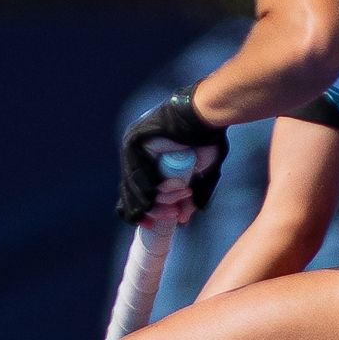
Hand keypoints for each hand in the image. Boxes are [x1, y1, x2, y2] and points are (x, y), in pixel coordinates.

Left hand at [118, 88, 226, 220]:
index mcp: (145, 162)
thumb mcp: (200, 173)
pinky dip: (157, 188)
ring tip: (182, 195)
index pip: (136, 194)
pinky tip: (174, 190)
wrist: (208, 115)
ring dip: (161, 200)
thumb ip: (191, 195)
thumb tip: (183, 219)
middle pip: (133, 195)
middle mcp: (134, 156)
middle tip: (175, 215)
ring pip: (137, 189)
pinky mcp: (133, 143)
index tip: (157, 224)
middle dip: (156, 211)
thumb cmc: (207, 138)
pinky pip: (139, 176)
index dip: (145, 212)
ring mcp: (131, 149)